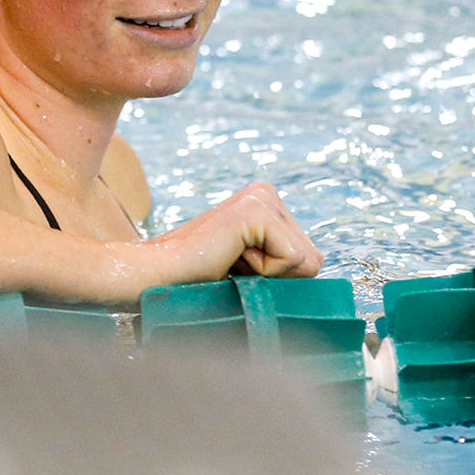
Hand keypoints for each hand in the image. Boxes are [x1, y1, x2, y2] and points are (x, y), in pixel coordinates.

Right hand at [125, 182, 322, 291]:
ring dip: (266, 276)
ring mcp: (262, 197)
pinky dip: (261, 272)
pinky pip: (291, 260)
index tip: (236, 269)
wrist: (157, 279)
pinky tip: (228, 259)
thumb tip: (318, 269)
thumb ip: (284, 265)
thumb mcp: (253, 270)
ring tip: (228, 262)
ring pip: (305, 261)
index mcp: (268, 203)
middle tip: (231, 267)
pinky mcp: (255, 210)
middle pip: (313, 259)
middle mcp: (267, 192)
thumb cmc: (199, 282)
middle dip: (276, 277)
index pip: (310, 258)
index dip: (277, 279)